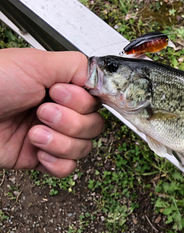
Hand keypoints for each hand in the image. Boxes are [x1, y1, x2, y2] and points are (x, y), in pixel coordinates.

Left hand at [0, 48, 102, 176]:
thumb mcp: (36, 63)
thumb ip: (76, 66)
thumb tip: (101, 77)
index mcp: (61, 87)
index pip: (97, 100)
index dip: (84, 101)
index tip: (61, 94)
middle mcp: (59, 111)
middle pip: (95, 125)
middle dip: (70, 120)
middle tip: (42, 111)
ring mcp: (51, 136)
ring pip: (84, 148)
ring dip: (60, 141)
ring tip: (34, 131)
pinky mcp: (40, 158)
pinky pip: (68, 169)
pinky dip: (56, 162)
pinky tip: (38, 150)